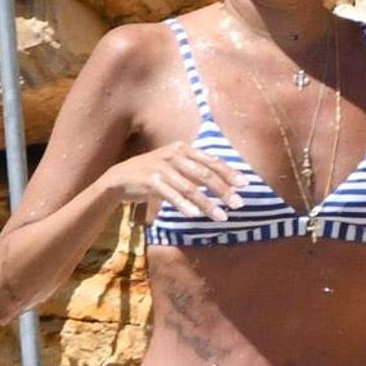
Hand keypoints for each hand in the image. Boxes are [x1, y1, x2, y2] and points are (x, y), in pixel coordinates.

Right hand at [108, 142, 242, 224]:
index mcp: (183, 149)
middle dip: (223, 190)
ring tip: (221, 217)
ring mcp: (162, 167)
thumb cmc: (153, 174)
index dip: (229, 173)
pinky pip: (171, 194)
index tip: (245, 184)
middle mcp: (174, 155)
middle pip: (204, 175)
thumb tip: (223, 182)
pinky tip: (195, 215)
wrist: (120, 178)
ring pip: (190, 188)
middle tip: (238, 204)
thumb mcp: (175, 167)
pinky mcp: (150, 181)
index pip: (211, 161)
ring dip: (207, 204)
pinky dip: (183, 205)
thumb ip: (196, 171)